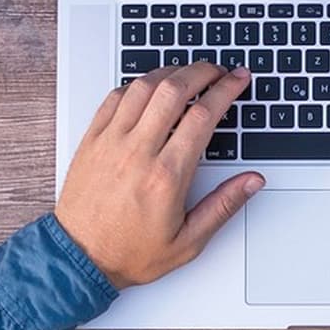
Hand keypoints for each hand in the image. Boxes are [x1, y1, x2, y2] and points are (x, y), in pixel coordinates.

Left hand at [54, 62, 262, 288]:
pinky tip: (149, 87)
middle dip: (202, 71)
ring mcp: (111, 142)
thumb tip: (251, 181)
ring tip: (187, 72)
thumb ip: (224, 206)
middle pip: (174, 89)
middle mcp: (138, 152)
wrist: (78, 259)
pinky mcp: (92, 140)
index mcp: (166, 176)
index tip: (238, 80)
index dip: (226, 89)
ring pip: (143, 87)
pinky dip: (137, 84)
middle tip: (217, 70)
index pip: (203, 115)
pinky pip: (115, 97)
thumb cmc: (129, 253)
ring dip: (170, 71)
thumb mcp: (188, 242)